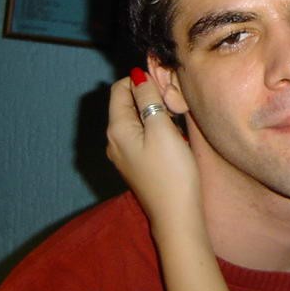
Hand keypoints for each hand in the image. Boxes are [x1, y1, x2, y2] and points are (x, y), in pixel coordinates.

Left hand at [106, 69, 201, 234]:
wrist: (176, 216)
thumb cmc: (172, 171)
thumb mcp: (161, 128)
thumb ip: (148, 99)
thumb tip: (138, 74)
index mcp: (116, 128)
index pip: (119, 89)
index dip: (141, 80)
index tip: (165, 86)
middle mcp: (113, 140)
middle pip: (126, 104)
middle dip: (148, 96)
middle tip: (174, 103)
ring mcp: (123, 155)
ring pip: (135, 120)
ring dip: (153, 113)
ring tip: (175, 118)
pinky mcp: (135, 165)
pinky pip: (140, 136)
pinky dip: (154, 128)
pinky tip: (171, 136)